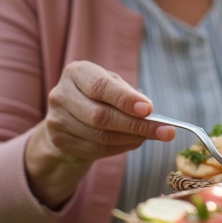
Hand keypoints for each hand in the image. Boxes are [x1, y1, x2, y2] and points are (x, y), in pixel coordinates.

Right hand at [25, 61, 172, 207]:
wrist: (68, 117)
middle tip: (165, 131)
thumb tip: (149, 112)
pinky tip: (134, 142)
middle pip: (100, 116)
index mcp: (76, 72)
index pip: (100, 87)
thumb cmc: (97, 96)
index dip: (125, 99)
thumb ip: (128, 95)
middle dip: (136, 125)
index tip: (149, 109)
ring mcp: (57, 120)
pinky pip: (96, 150)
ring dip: (132, 138)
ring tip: (151, 136)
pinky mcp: (59, 141)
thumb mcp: (112, 85)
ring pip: (100, 136)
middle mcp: (61, 95)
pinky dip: (120, 148)